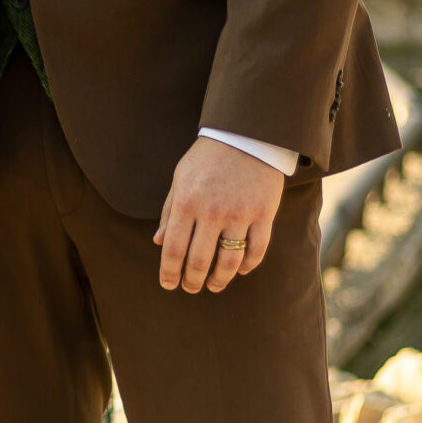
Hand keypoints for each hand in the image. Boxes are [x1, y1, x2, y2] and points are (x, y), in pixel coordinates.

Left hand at [153, 140, 282, 293]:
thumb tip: (157, 242)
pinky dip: (248, 265)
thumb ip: (168, 211)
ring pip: (229, 261)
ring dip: (220, 280)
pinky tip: (241, 270)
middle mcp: (211, 212)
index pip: (173, 249)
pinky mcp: (264, 213)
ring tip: (214, 286)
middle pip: (199, 261)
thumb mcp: (180, 178)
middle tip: (191, 288)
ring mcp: (240, 214)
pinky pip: (257, 250)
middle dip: (193, 281)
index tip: (169, 285)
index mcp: (186, 202)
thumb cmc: (207, 157)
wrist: (246, 134)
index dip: (169, 272)